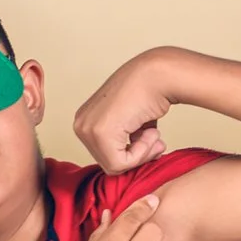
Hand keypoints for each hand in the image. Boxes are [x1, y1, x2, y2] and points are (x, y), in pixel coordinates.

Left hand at [74, 49, 189, 174]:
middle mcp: (81, 125)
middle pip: (109, 163)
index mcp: (85, 121)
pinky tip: (152, 131)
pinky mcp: (99, 133)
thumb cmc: (150, 92)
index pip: (106, 155)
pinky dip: (143, 152)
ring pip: (116, 165)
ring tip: (154, 132)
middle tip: (157, 138)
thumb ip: (126, 139)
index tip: (152, 139)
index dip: (132, 153)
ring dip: (142, 153)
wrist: (159, 75)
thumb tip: (132, 162)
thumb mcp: (131, 120)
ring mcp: (87, 129)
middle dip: (137, 155)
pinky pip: (121, 163)